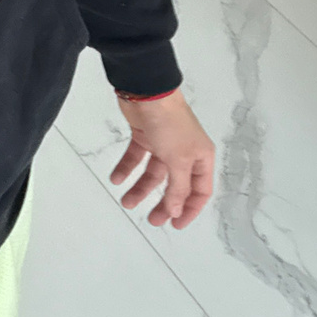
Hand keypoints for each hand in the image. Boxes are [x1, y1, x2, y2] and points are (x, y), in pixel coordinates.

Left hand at [110, 88, 214, 228]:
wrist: (148, 91)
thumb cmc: (170, 124)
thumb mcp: (179, 160)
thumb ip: (178, 188)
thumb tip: (177, 210)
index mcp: (201, 157)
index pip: (200, 190)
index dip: (189, 209)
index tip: (175, 225)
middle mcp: (185, 152)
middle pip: (176, 184)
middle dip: (164, 203)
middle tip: (151, 220)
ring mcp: (164, 143)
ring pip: (154, 173)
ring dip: (141, 188)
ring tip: (126, 201)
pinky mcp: (145, 135)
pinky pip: (136, 157)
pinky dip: (127, 168)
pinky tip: (116, 178)